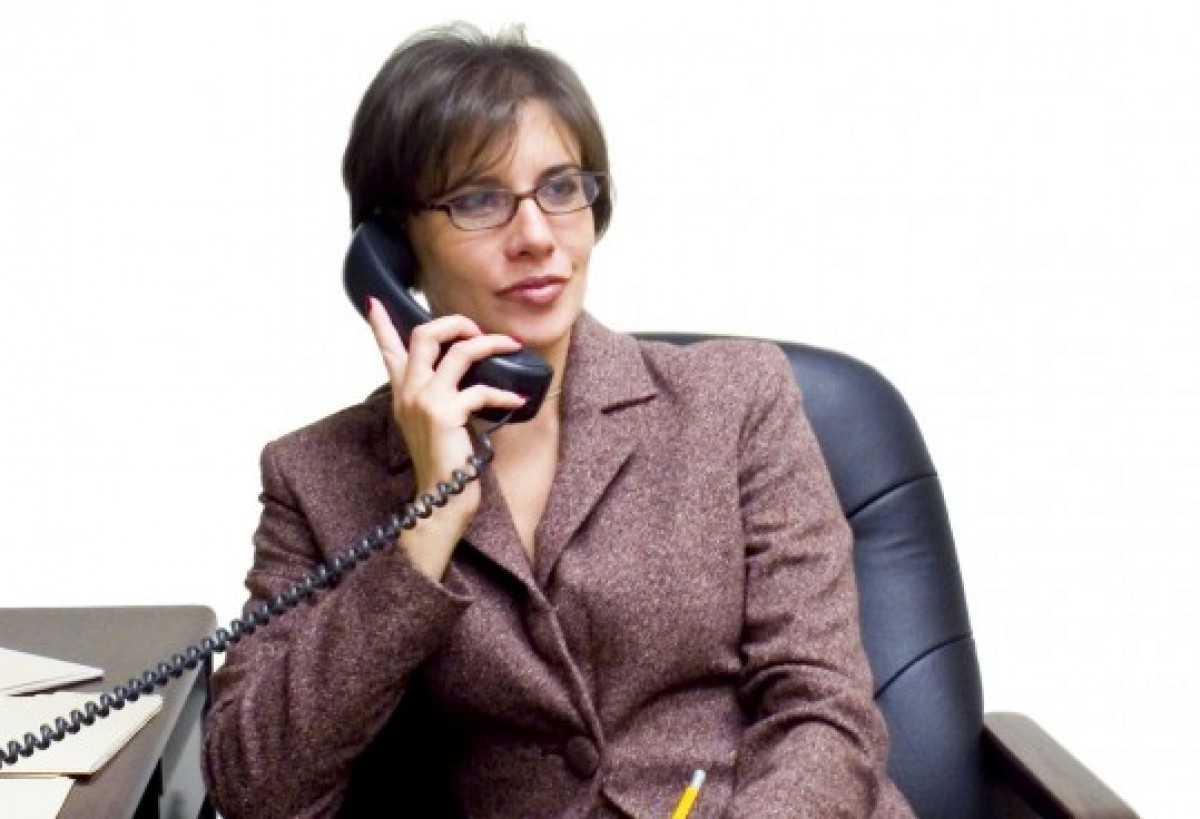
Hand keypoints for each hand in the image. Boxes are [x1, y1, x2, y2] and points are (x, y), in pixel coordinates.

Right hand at [366, 298, 525, 578]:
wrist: (440, 500)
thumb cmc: (444, 462)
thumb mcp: (434, 423)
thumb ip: (440, 396)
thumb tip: (461, 375)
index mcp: (403, 393)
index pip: (387, 350)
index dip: (380, 323)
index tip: (374, 301)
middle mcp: (409, 391)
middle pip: (424, 334)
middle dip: (455, 322)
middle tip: (478, 330)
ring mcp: (425, 400)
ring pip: (457, 350)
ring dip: (489, 344)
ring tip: (509, 347)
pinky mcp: (445, 413)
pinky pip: (480, 388)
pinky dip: (504, 393)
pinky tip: (517, 399)